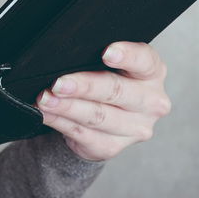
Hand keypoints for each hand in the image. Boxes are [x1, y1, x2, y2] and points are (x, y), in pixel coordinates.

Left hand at [35, 41, 170, 161]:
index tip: (106, 53)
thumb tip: (68, 51)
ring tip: (45, 99)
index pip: (144, 61)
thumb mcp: (111, 63)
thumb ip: (97, 54)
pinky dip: (60, 122)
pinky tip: (46, 114)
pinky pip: (83, 134)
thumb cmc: (107, 78)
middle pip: (116, 91)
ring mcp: (135, 128)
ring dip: (67, 107)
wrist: (105, 117)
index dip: (126, 56)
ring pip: (97, 116)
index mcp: (152, 73)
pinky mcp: (112, 146)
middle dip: (84, 87)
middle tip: (58, 83)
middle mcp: (150, 102)